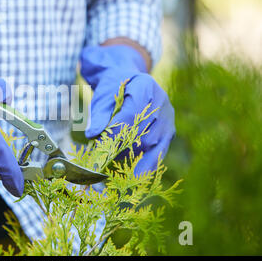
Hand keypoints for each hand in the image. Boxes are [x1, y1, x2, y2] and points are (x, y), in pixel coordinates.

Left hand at [80, 45, 174, 175]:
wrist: (129, 83)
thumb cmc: (113, 91)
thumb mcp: (102, 97)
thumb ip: (99, 115)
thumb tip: (93, 134)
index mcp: (144, 86)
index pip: (131, 114)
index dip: (116, 132)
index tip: (101, 145)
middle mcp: (162, 102)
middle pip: (144, 131)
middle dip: (124, 149)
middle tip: (105, 162)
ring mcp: (168, 118)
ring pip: (153, 144)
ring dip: (134, 159)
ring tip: (116, 170)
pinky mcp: (169, 132)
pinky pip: (159, 152)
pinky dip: (146, 165)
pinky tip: (134, 177)